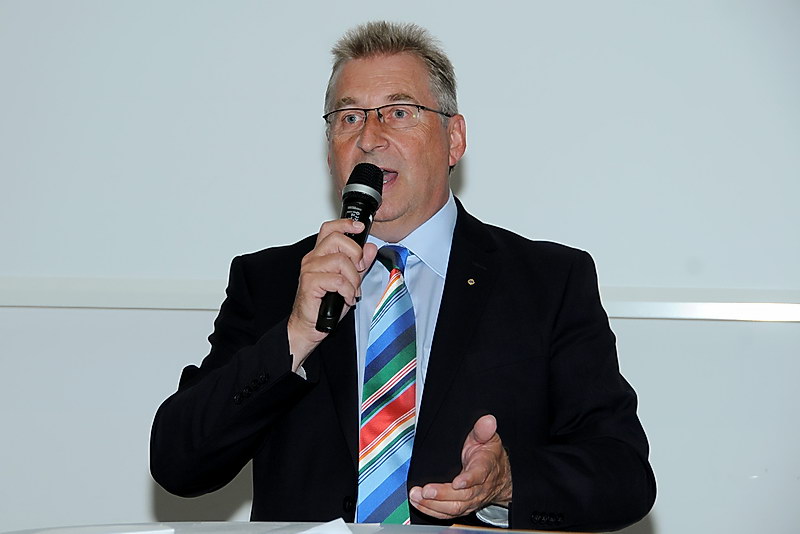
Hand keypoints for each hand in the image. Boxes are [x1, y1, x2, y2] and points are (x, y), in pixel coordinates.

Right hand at [287, 218, 377, 368]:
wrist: (310, 326)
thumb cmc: (325, 305)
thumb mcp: (350, 281)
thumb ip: (360, 264)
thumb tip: (370, 248)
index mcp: (321, 254)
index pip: (330, 229)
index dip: (346, 224)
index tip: (360, 227)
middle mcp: (313, 259)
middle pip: (337, 239)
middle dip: (355, 254)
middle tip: (359, 269)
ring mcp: (310, 270)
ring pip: (341, 261)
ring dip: (353, 279)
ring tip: (352, 291)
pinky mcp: (310, 283)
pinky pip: (338, 279)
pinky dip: (348, 291)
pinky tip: (346, 299)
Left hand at [409, 414, 512, 518]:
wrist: (500, 476)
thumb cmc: (489, 455)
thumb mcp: (488, 438)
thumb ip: (483, 430)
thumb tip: (487, 420)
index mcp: (485, 467)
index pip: (479, 475)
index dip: (468, 480)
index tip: (456, 482)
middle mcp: (479, 487)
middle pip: (463, 496)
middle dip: (442, 494)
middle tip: (425, 491)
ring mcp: (472, 499)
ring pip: (455, 507)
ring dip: (434, 504)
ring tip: (417, 497)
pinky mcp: (463, 506)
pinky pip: (449, 513)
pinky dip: (433, 510)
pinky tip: (420, 504)